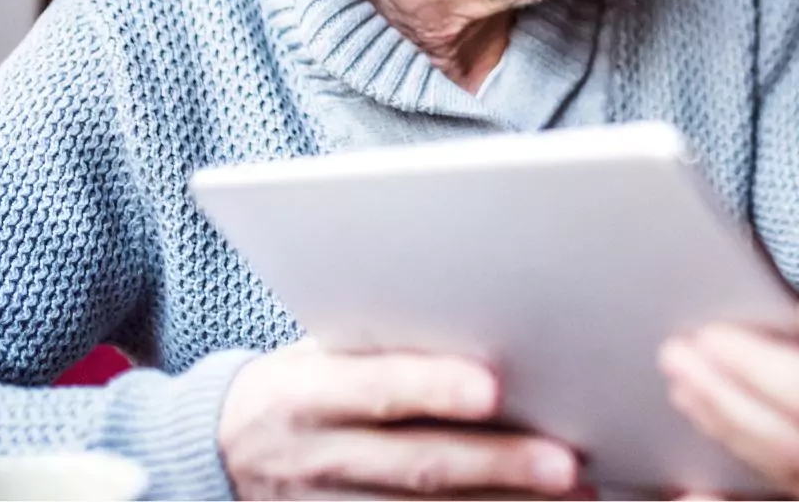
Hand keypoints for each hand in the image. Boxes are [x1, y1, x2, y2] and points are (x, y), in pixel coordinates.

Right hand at [218, 340, 583, 498]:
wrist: (223, 448)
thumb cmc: (300, 382)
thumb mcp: (319, 351)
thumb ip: (384, 344)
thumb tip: (480, 315)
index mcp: (308, 394)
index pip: (377, 389)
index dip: (434, 389)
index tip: (493, 388)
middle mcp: (322, 457)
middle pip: (419, 465)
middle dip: (498, 465)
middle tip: (565, 461)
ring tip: (575, 491)